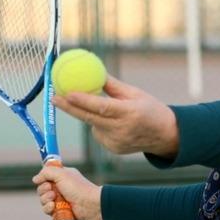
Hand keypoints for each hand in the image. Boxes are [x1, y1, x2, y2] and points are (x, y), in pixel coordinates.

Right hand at [33, 165, 102, 219]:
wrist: (90, 205)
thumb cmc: (78, 188)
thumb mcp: (62, 174)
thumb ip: (46, 172)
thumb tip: (35, 179)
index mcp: (63, 177)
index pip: (47, 176)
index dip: (43, 179)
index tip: (46, 180)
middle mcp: (61, 188)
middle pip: (42, 189)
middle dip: (43, 190)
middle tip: (51, 190)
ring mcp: (60, 200)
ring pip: (43, 200)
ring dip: (45, 199)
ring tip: (53, 199)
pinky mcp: (60, 211)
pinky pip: (47, 210)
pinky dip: (48, 208)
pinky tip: (53, 207)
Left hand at [52, 75, 178, 157]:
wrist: (165, 135)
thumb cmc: (150, 109)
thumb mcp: (135, 93)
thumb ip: (111, 85)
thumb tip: (91, 70)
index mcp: (130, 113)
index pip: (101, 107)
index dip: (82, 101)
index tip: (66, 92)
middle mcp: (122, 130)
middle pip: (89, 118)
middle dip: (69, 107)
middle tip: (54, 97)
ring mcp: (116, 142)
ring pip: (93, 125)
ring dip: (91, 115)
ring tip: (111, 111)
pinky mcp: (113, 149)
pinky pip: (98, 133)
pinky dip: (100, 125)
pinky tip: (115, 124)